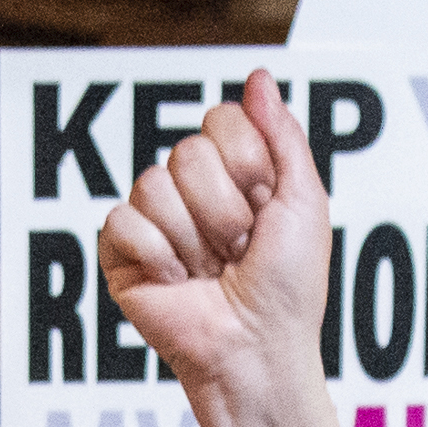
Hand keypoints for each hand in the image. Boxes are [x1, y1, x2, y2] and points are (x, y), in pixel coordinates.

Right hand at [99, 68, 332, 411]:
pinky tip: (179, 283)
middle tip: (240, 250)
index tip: (268, 208)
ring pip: (155, 185)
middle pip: (189, 153)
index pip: (222, 122)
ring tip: (212, 272)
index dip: (249, 166)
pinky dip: (160, 257)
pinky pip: (123, 220)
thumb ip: (283, 136)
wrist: (259, 348)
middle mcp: (192, 190)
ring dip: (196, 239)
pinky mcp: (122, 251)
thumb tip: (258, 78)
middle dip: (226, 210)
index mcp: (235, 173)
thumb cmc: (289, 288)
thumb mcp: (305, 204)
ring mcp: (155, 219)